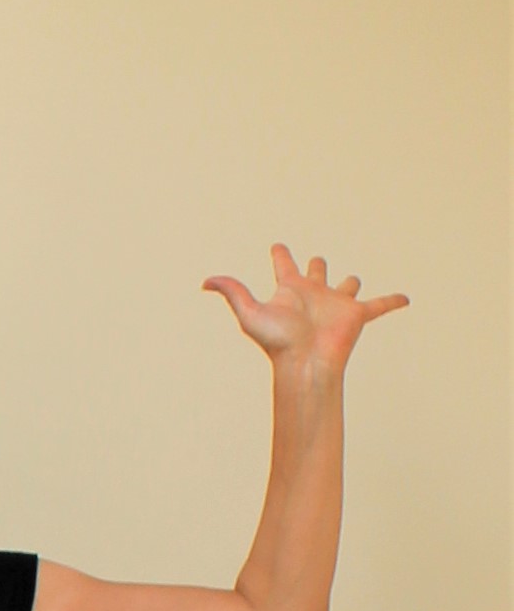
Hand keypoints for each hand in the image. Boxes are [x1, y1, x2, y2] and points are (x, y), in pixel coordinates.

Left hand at [203, 244, 408, 371]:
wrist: (305, 363)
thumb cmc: (277, 342)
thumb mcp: (250, 312)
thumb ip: (231, 292)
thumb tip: (205, 282)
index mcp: (290, 290)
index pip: (284, 265)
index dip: (281, 254)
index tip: (278, 247)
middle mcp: (314, 295)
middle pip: (317, 272)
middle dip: (316, 266)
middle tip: (314, 263)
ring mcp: (337, 305)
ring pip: (348, 285)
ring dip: (350, 283)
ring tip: (352, 284)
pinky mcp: (357, 316)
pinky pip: (380, 305)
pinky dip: (393, 301)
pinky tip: (405, 299)